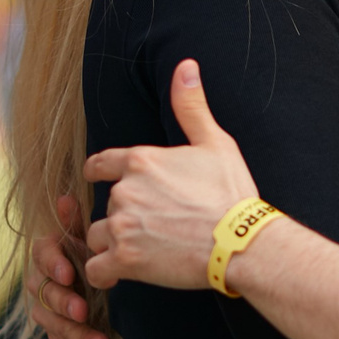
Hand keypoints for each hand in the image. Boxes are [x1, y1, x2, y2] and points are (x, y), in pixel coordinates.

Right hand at [26, 194, 112, 338]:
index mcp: (48, 256)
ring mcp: (51, 313)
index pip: (42, 258)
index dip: (52, 265)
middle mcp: (43, 285)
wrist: (103, 282)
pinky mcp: (62, 335)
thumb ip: (75, 223)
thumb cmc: (92, 253)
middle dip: (64, 304)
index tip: (68, 273)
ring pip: (55, 326)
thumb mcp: (88, 238)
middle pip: (45, 296)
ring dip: (78, 337)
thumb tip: (65, 199)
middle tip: (83, 311)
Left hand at [81, 60, 258, 291]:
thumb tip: (186, 66)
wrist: (242, 241)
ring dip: (113, 244)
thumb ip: (191, 107)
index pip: (99, 165)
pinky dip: (106, 273)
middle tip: (155, 228)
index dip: (100, 174)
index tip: (102, 181)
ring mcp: (122, 226)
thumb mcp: (215, 143)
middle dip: (123, 216)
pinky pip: (96, 269)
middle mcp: (124, 191)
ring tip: (145, 252)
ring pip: (98, 236)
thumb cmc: (232, 193)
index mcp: (140, 161)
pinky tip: (124, 273)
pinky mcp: (125, 260)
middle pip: (106, 205)